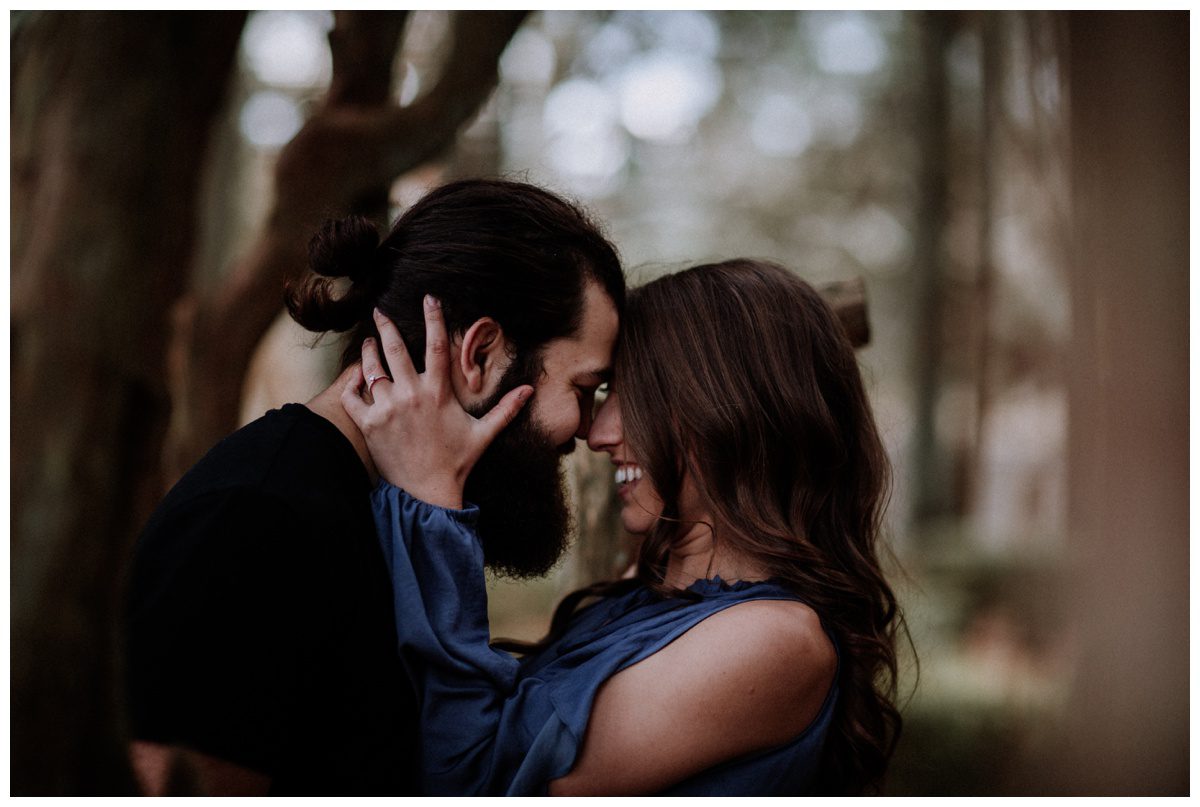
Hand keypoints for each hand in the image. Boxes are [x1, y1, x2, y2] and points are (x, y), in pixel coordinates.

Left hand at [341, 297, 532, 508]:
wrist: (427, 493)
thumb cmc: (457, 462)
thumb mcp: (483, 433)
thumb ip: (505, 409)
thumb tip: (529, 390)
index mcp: (439, 393)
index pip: (436, 346)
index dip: (434, 318)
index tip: (429, 298)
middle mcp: (411, 395)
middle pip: (395, 349)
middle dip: (386, 326)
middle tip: (380, 311)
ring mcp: (388, 409)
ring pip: (371, 369)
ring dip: (368, 352)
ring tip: (368, 342)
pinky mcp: (370, 425)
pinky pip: (353, 397)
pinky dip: (352, 384)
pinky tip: (355, 377)